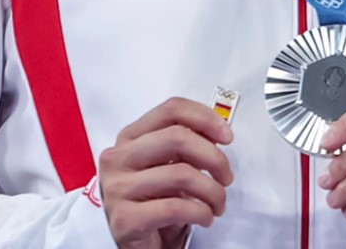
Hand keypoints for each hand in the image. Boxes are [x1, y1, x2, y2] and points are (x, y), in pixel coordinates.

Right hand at [99, 98, 233, 248]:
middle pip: (177, 137)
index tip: (227, 135)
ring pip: (181, 174)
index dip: (204, 118)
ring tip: (218, 202)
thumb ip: (184, 143)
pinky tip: (205, 217)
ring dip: (212, 191)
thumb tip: (218, 131)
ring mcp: (118, 188)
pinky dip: (200, 212)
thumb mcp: (166, 164)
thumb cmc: (155, 200)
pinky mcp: (125, 219)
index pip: (171, 110)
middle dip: (213, 157)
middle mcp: (119, 158)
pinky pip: (176, 208)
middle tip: (226, 176)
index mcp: (130, 137)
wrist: (137, 244)